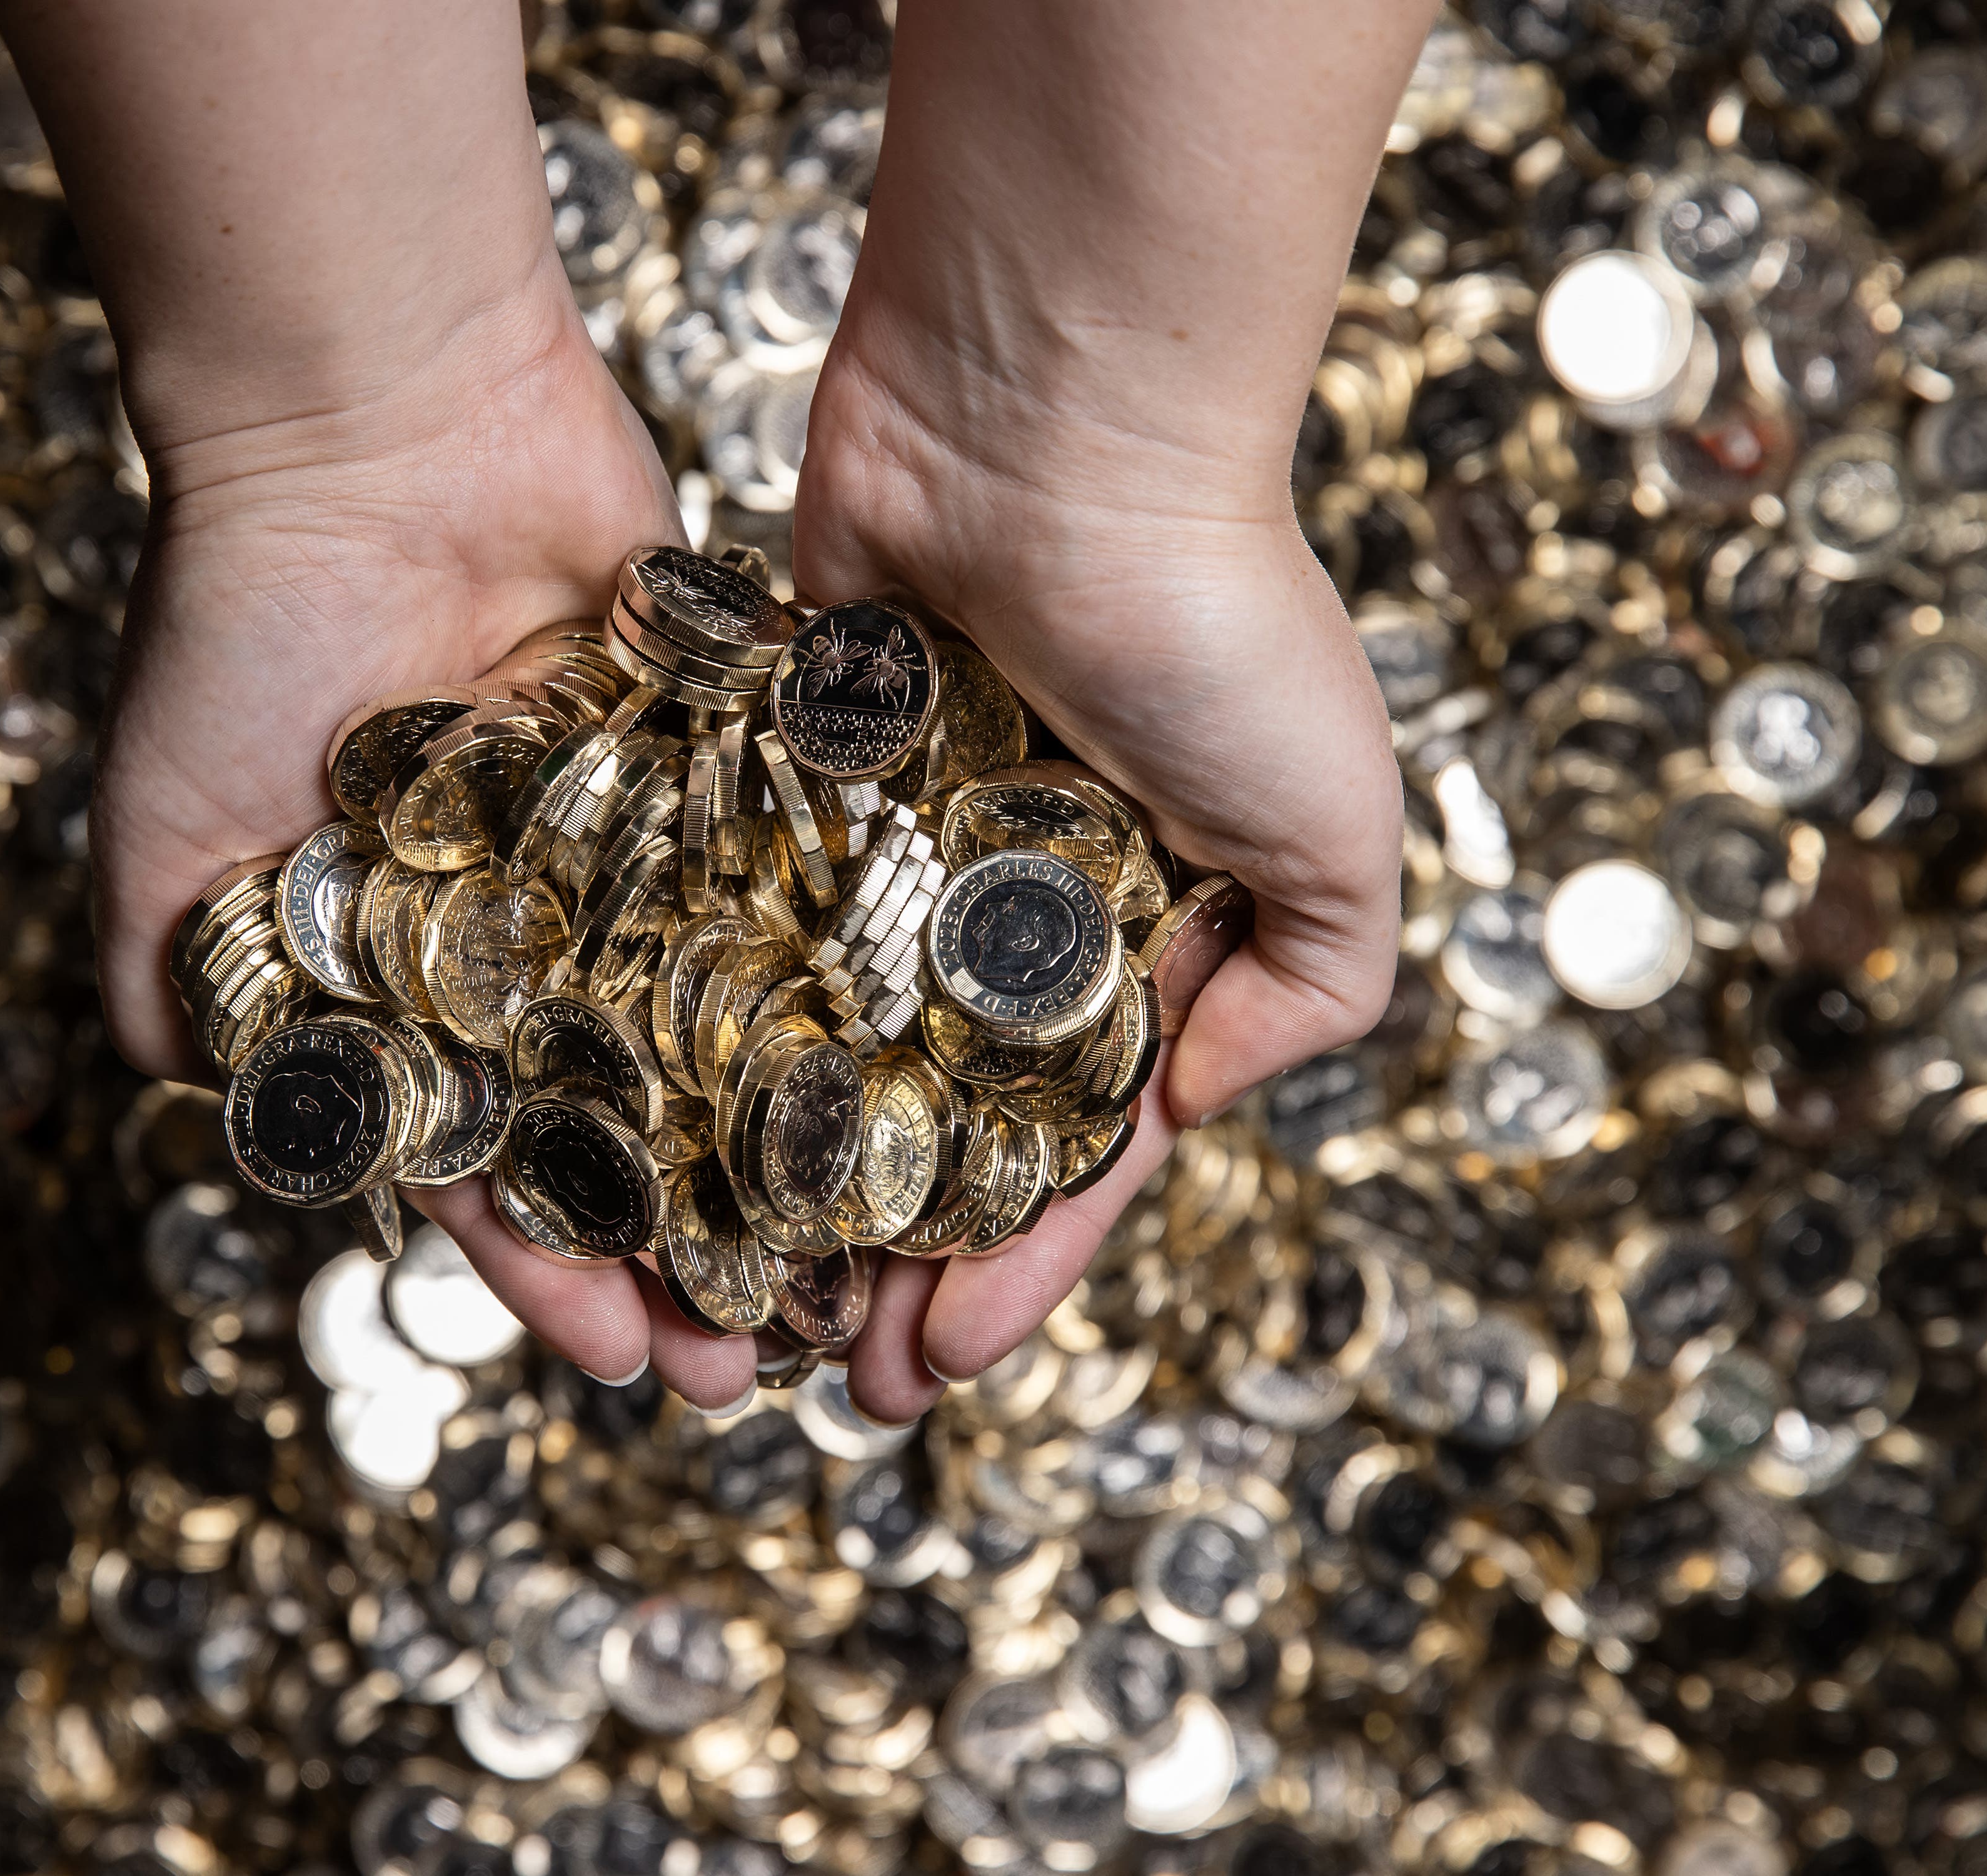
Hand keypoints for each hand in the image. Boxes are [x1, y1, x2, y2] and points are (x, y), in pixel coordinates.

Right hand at [95, 279, 794, 1407]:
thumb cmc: (242, 622)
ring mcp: (638, 844)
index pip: (489, 1156)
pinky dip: (852, 974)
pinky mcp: (731, 756)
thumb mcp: (159, 826)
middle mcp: (531, 924)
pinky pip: (798, 882)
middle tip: (764, 1355)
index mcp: (408, 965)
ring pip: (731, 1029)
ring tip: (859, 1264)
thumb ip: (163, 972)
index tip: (623, 1358)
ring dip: (787, 1148)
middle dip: (690, 1243)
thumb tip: (162, 1089)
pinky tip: (919, 1074)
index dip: (549, 1264)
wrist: (372, 419)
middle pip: (630, 1119)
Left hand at [792, 306, 1405, 1425]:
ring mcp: (878, 851)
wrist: (1052, 424)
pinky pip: (723, 933)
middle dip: (886, 1261)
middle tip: (823, 1383)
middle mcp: (998, 909)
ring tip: (718, 1308)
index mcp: (1134, 937)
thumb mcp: (1339, 828)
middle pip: (927, 1127)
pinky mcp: (771, 783)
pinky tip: (647, 1144)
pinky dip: (692, 1034)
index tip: (947, 1368)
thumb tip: (1188, 1109)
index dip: (1016, 1264)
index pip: (1068, 1146)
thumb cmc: (1217, 624)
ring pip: (812, 1057)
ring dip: (774, 1188)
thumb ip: (1308, 989)